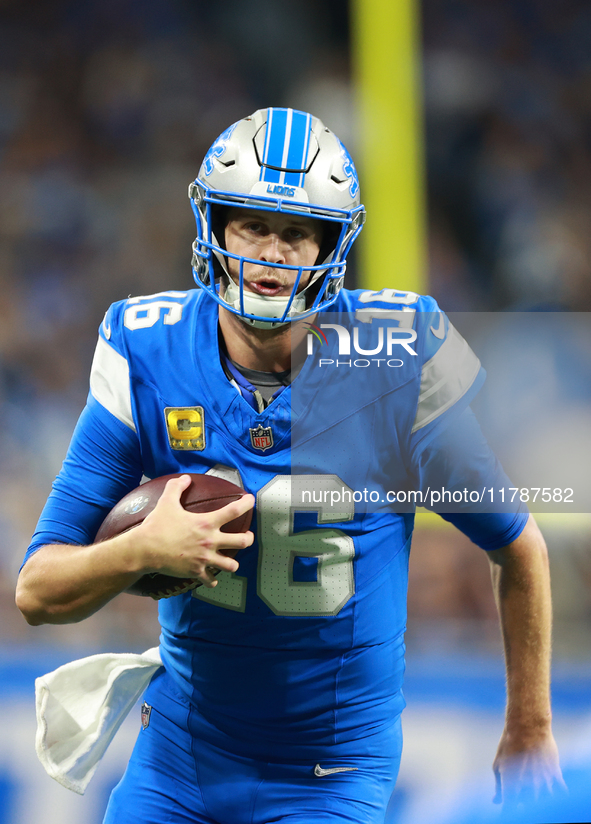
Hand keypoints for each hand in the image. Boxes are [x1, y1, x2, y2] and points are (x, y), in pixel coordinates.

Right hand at [136, 475, 254, 586]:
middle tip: (248, 535)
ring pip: (231, 565)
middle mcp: (210, 541)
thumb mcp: (166, 502)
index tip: (251, 500)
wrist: (145, 550)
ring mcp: (204, 558)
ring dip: (233, 563)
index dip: (246, 504)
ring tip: (231, 560)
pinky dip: (212, 580)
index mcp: (206, 523)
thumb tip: (185, 478)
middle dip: (249, 538)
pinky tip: (211, 578)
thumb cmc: (157, 525)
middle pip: (242, 541)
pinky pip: (210, 580)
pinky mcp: (196, 572)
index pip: (233, 511)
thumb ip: (176, 487)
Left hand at [493, 726, 566, 806]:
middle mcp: (528, 788)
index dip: (510, 808)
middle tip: (522, 787)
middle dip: (524, 801)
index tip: (510, 802)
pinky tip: (550, 784)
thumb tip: (497, 801)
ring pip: (546, 802)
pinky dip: (558, 792)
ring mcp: (544, 783)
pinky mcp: (555, 775)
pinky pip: (561, 793)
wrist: (527, 726)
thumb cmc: (509, 744)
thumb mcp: (498, 764)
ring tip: (535, 784)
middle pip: (529, 807)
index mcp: (511, 786)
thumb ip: (499, 786)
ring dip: (541, 797)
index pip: (511, 808)